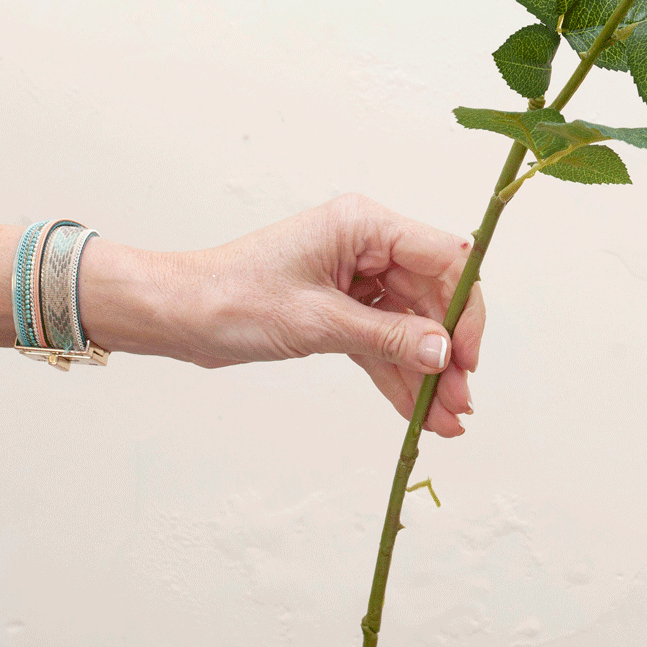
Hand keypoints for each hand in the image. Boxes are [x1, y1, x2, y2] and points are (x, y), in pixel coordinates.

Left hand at [169, 195, 482, 437]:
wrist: (179, 314)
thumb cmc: (233, 298)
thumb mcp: (317, 321)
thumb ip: (387, 337)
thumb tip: (444, 352)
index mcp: (364, 225)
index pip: (442, 259)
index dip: (463, 308)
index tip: (468, 357)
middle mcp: (367, 246)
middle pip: (430, 298)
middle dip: (447, 353)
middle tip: (459, 403)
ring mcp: (356, 278)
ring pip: (409, 326)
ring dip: (427, 373)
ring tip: (445, 421)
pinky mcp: (341, 308)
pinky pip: (382, 342)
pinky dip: (398, 375)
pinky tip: (417, 412)